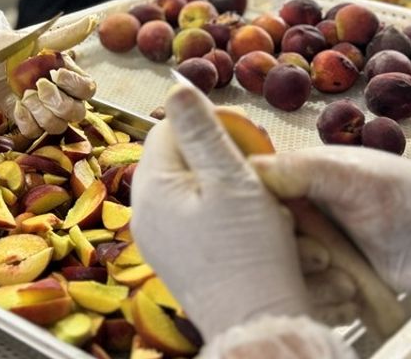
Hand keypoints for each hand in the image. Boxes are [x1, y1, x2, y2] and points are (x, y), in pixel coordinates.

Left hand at [0, 20, 96, 137]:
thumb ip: (65, 35)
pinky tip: (17, 105)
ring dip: (40, 112)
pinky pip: (34, 132)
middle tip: (38, 85)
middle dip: (58, 102)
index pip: (88, 89)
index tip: (56, 73)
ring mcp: (43, 110)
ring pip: (57, 126)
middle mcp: (61, 96)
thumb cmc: (10, 46)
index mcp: (68, 76)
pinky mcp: (25, 121)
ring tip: (24, 95)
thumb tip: (91, 21)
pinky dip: (26, 121)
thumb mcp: (36, 40)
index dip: (75, 85)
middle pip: (77, 113)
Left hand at [131, 85, 308, 340]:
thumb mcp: (231, 179)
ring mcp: (161, 240)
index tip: (249, 137)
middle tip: (261, 172)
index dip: (211, 124)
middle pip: (184, 160)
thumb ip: (203, 129)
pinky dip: (230, 217)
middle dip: (225, 159)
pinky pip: (202, 220)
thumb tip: (176, 84)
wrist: (259, 326)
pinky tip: (257, 230)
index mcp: (150, 188)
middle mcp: (145, 214)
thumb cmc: (248, 255)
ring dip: (233, 189)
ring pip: (197, 190)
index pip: (170, 129)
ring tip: (265, 207)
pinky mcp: (180, 260)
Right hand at [252, 146, 410, 296]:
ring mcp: (318, 246)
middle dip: (290, 256)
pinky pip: (308, 295)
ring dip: (312, 284)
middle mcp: (305, 210)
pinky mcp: (332, 277)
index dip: (258, 215)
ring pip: (284, 273)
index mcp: (303, 176)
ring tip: (345, 281)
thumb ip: (305, 171)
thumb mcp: (359, 179)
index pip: (255, 193)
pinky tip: (351, 296)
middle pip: (264, 240)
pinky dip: (326, 302)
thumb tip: (251, 169)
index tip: (281, 227)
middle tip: (321, 258)